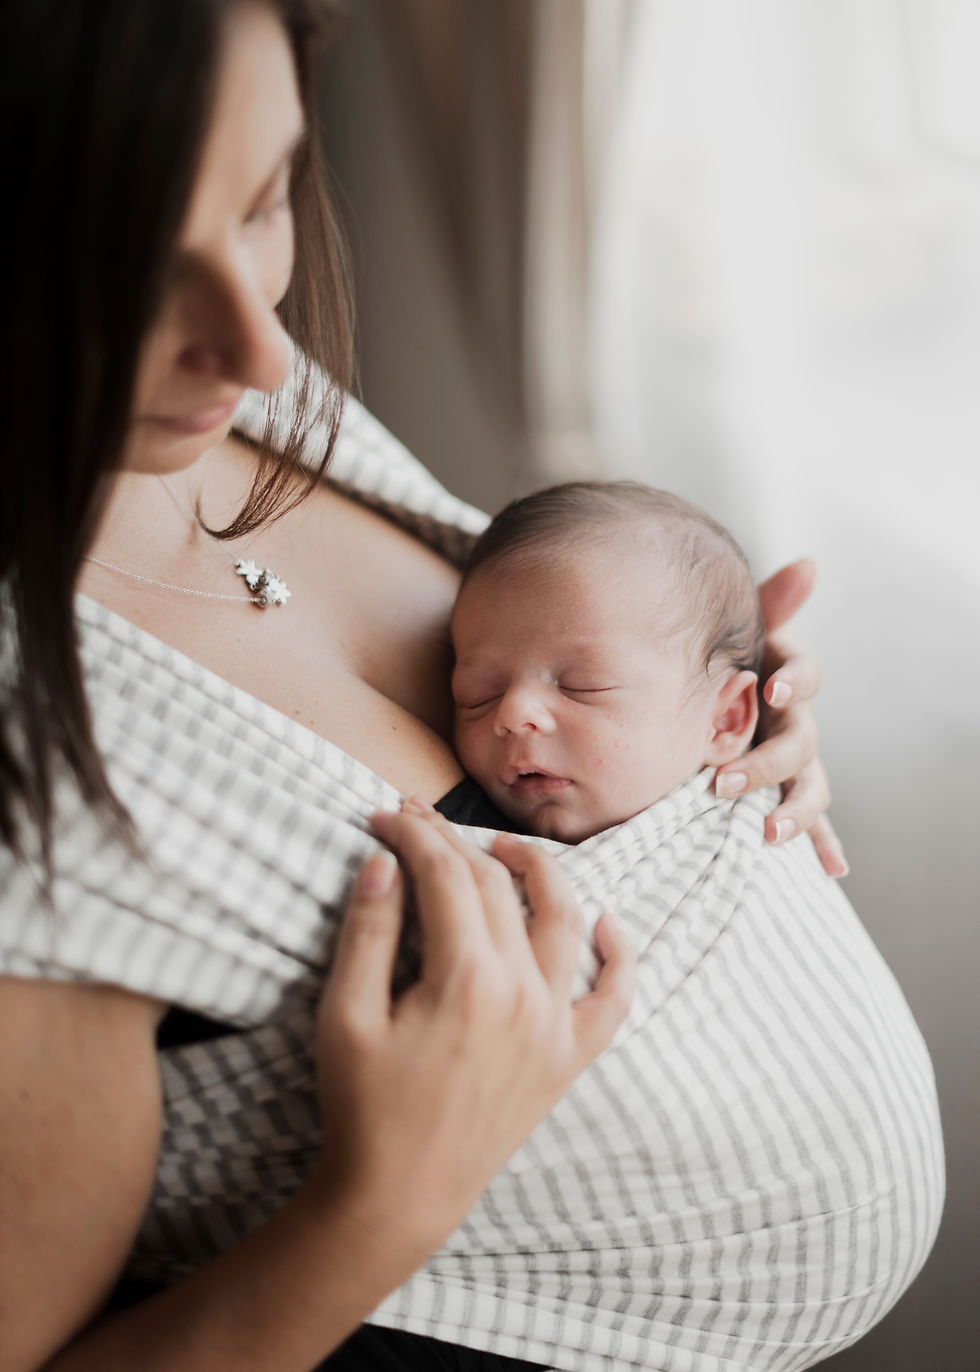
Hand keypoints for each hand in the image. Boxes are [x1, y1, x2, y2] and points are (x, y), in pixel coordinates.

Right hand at [311, 802, 634, 1256]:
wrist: (399, 1197)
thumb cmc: (363, 1108)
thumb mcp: (346, 1016)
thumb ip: (369, 931)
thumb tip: (384, 860)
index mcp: (466, 979)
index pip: (445, 874)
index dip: (413, 835)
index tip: (384, 817)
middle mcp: (523, 993)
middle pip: (497, 887)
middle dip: (454, 842)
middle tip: (418, 821)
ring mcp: (553, 1026)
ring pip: (564, 920)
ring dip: (539, 871)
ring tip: (504, 848)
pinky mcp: (567, 1059)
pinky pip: (613, 1000)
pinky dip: (618, 956)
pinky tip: (607, 922)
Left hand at [715, 559, 847, 877]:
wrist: (712, 698)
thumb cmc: (727, 663)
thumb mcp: (741, 633)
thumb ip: (770, 604)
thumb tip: (810, 564)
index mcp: (787, 679)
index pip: (806, 676)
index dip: (794, 682)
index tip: (772, 690)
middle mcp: (798, 721)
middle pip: (800, 742)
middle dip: (766, 764)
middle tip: (723, 782)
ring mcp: (797, 762)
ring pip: (809, 787)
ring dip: (793, 811)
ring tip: (767, 832)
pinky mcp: (790, 792)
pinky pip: (815, 822)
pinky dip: (822, 844)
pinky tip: (831, 869)